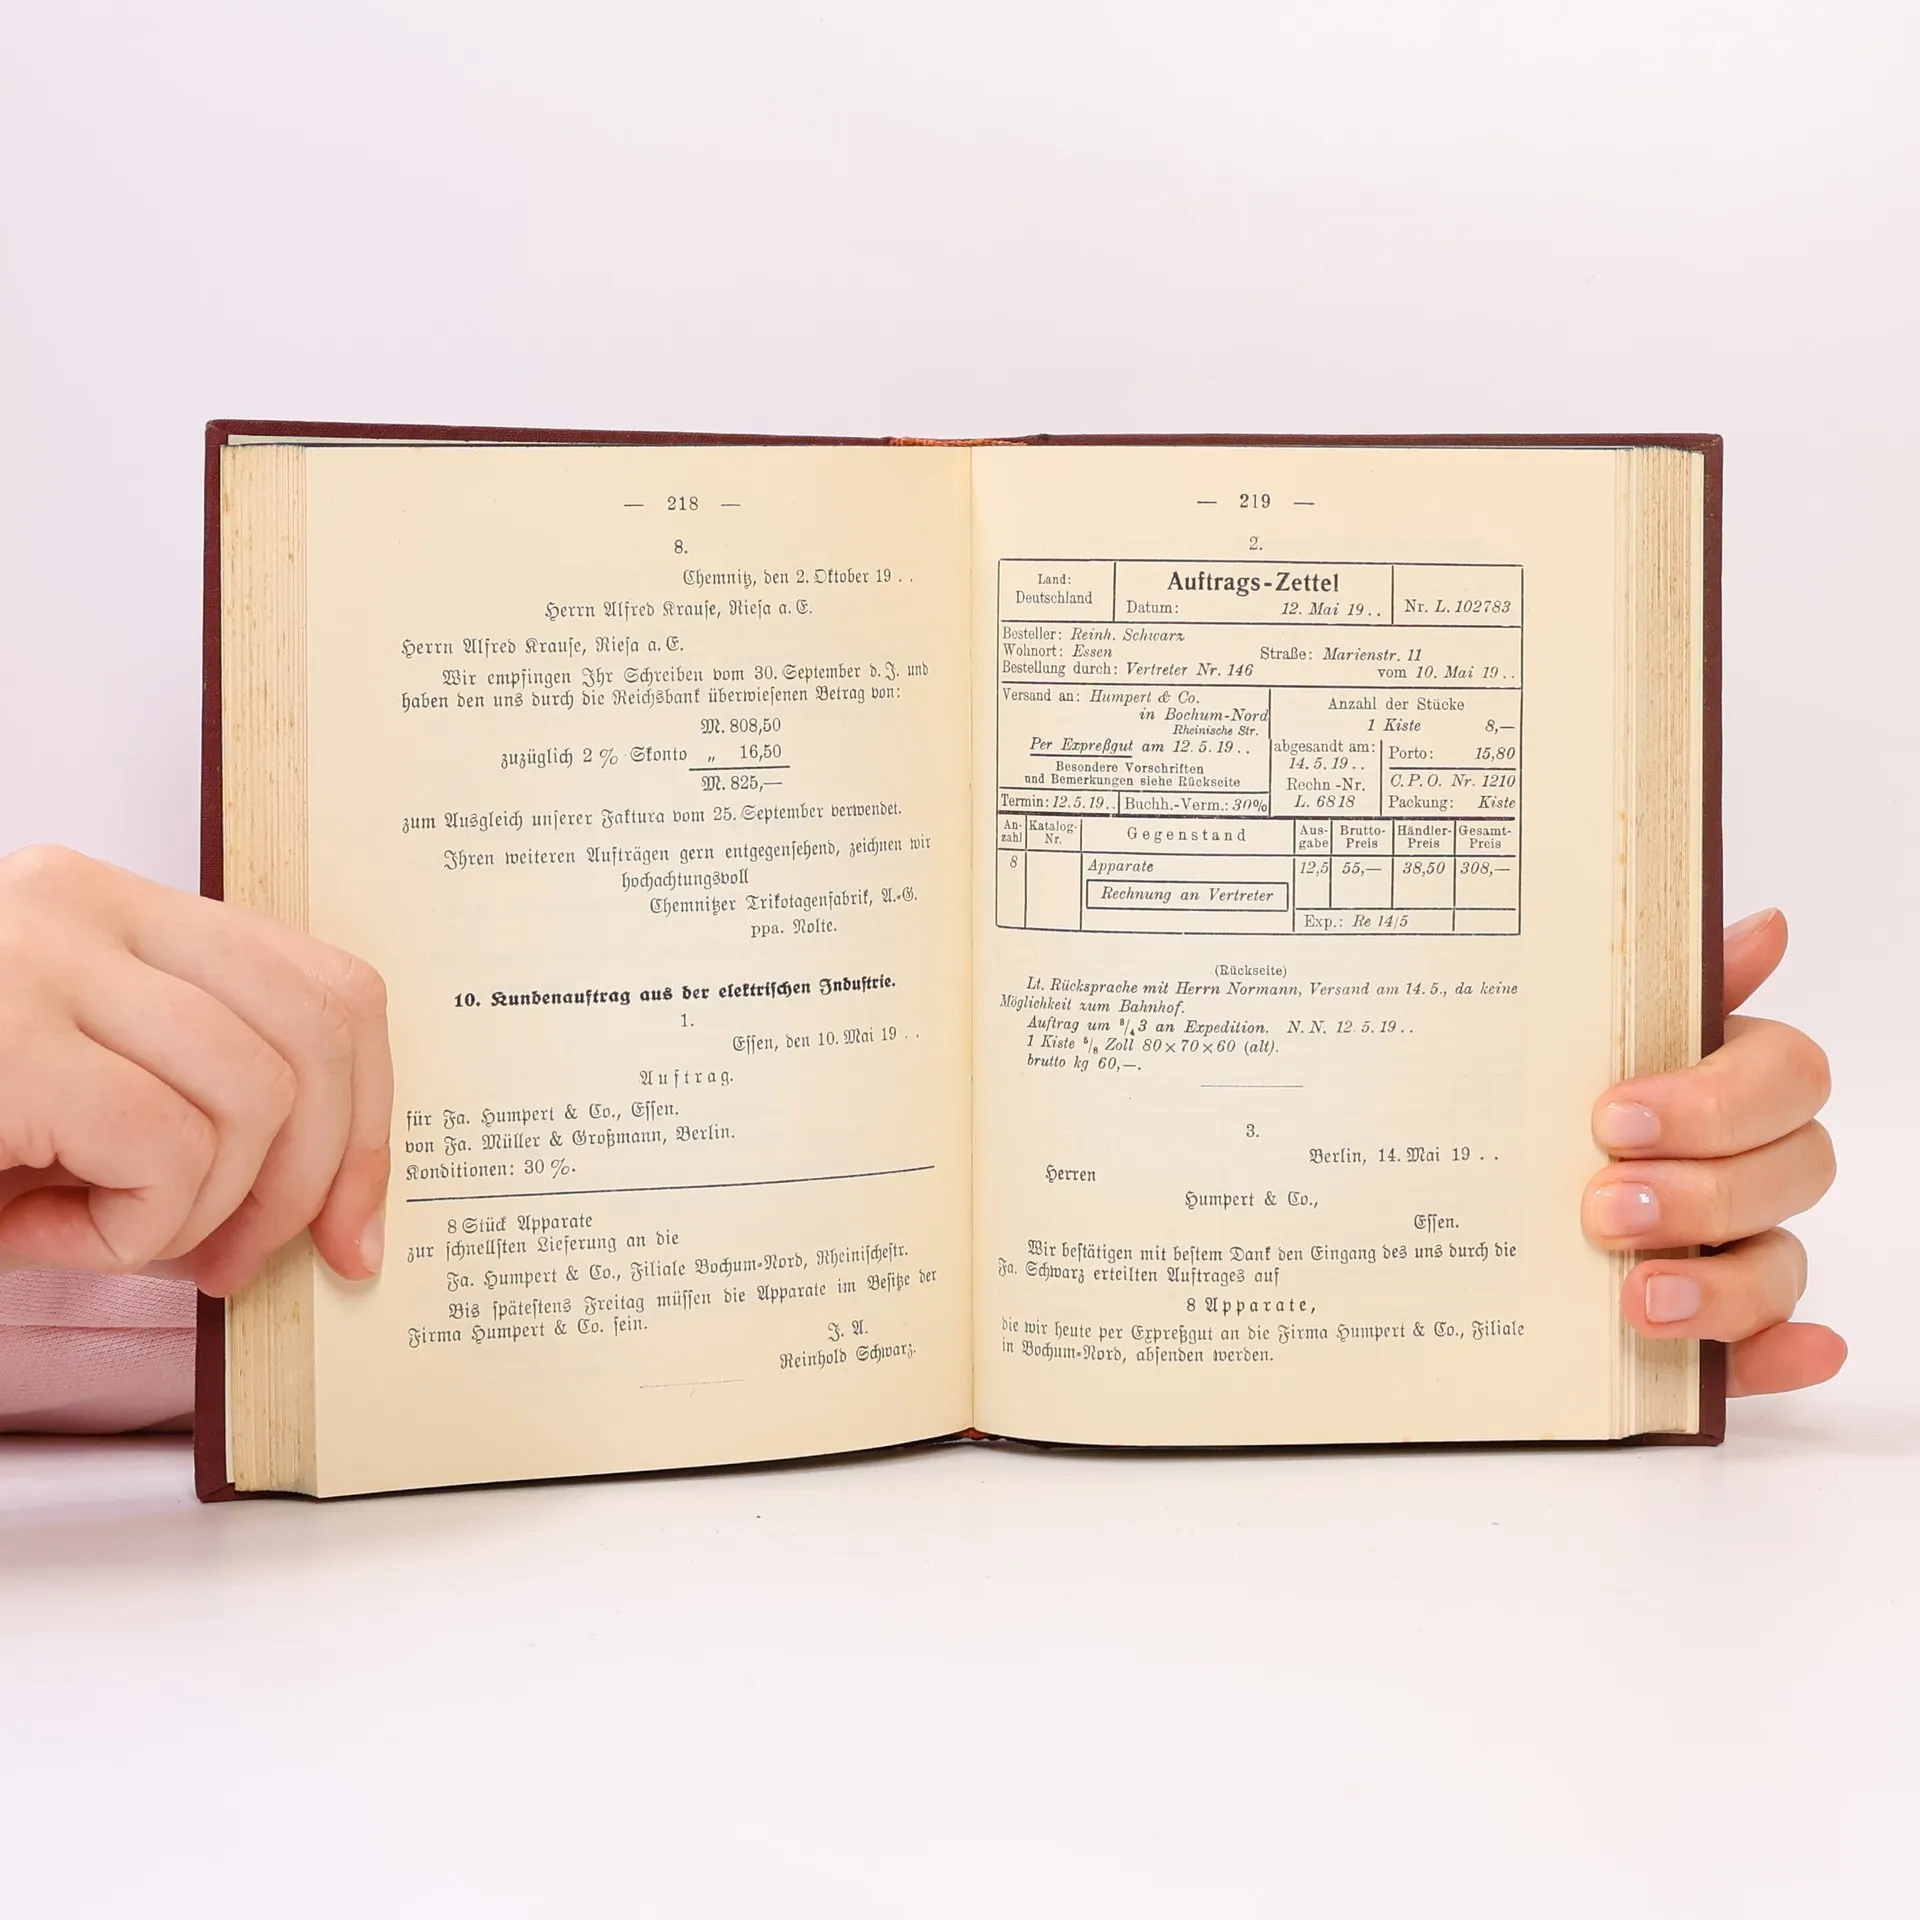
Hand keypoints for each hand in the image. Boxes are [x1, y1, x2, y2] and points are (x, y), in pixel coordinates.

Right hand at [0, 846, 391, 1295]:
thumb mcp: (82, 1094)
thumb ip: (192, 1095)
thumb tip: (335, 1195)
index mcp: (116, 907)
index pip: (325, 987)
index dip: (370, 1118)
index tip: (356, 1225)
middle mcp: (84, 903)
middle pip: (322, 1032)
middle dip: (314, 1177)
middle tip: (232, 1263)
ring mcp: (41, 958)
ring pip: (255, 1101)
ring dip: (196, 1213)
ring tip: (90, 1235)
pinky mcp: (8, 1036)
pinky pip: (167, 1151)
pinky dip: (127, 1233)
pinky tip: (34, 1236)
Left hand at [1584, 907, 1840, 1395]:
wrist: (1459, 1184)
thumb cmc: (1544, 1099)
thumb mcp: (1578, 1036)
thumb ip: (1660, 986)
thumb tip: (1763, 927)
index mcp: (1724, 1080)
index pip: (1785, 1076)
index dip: (1714, 1100)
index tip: (1612, 1117)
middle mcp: (1744, 1164)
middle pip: (1794, 1171)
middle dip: (1703, 1192)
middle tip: (1603, 1205)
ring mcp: (1736, 1248)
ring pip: (1780, 1265)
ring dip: (1723, 1283)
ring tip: (1637, 1294)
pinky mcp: (1715, 1328)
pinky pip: (1771, 1349)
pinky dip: (1781, 1354)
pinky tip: (1790, 1353)